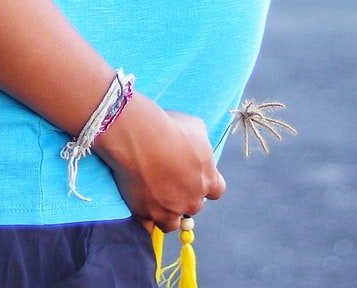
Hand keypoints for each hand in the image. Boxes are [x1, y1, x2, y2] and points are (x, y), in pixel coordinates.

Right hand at [92, 94, 225, 231]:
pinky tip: (141, 211)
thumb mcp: (196, 128)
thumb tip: (198, 147)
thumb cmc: (170, 127)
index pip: (216, 191)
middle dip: (184, 197)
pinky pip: (148, 228)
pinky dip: (146, 222)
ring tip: (155, 199)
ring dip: (167, 214)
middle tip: (169, 181)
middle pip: (193, 206)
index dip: (206, 185)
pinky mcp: (145, 213)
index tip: (194, 177)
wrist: (140, 135)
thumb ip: (201, 144)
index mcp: (208, 179)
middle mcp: (192, 199)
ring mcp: (168, 209)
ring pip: (172, 223)